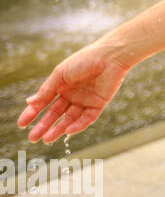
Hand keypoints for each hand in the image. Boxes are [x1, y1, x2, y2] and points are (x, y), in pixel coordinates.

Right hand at [16, 45, 131, 144]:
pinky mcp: (98, 104)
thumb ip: (47, 89)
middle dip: (44, 126)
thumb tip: (29, 102)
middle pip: (55, 114)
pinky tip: (67, 131)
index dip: (32, 113)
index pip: (44, 103)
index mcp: (61, 85)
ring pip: (70, 119)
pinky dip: (78, 125)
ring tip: (47, 140)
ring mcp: (85, 100)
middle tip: (33, 138)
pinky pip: (87, 118)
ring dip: (58, 129)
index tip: (21, 124)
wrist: (110, 56)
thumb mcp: (61, 74)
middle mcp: (72, 94)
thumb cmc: (84, 60)